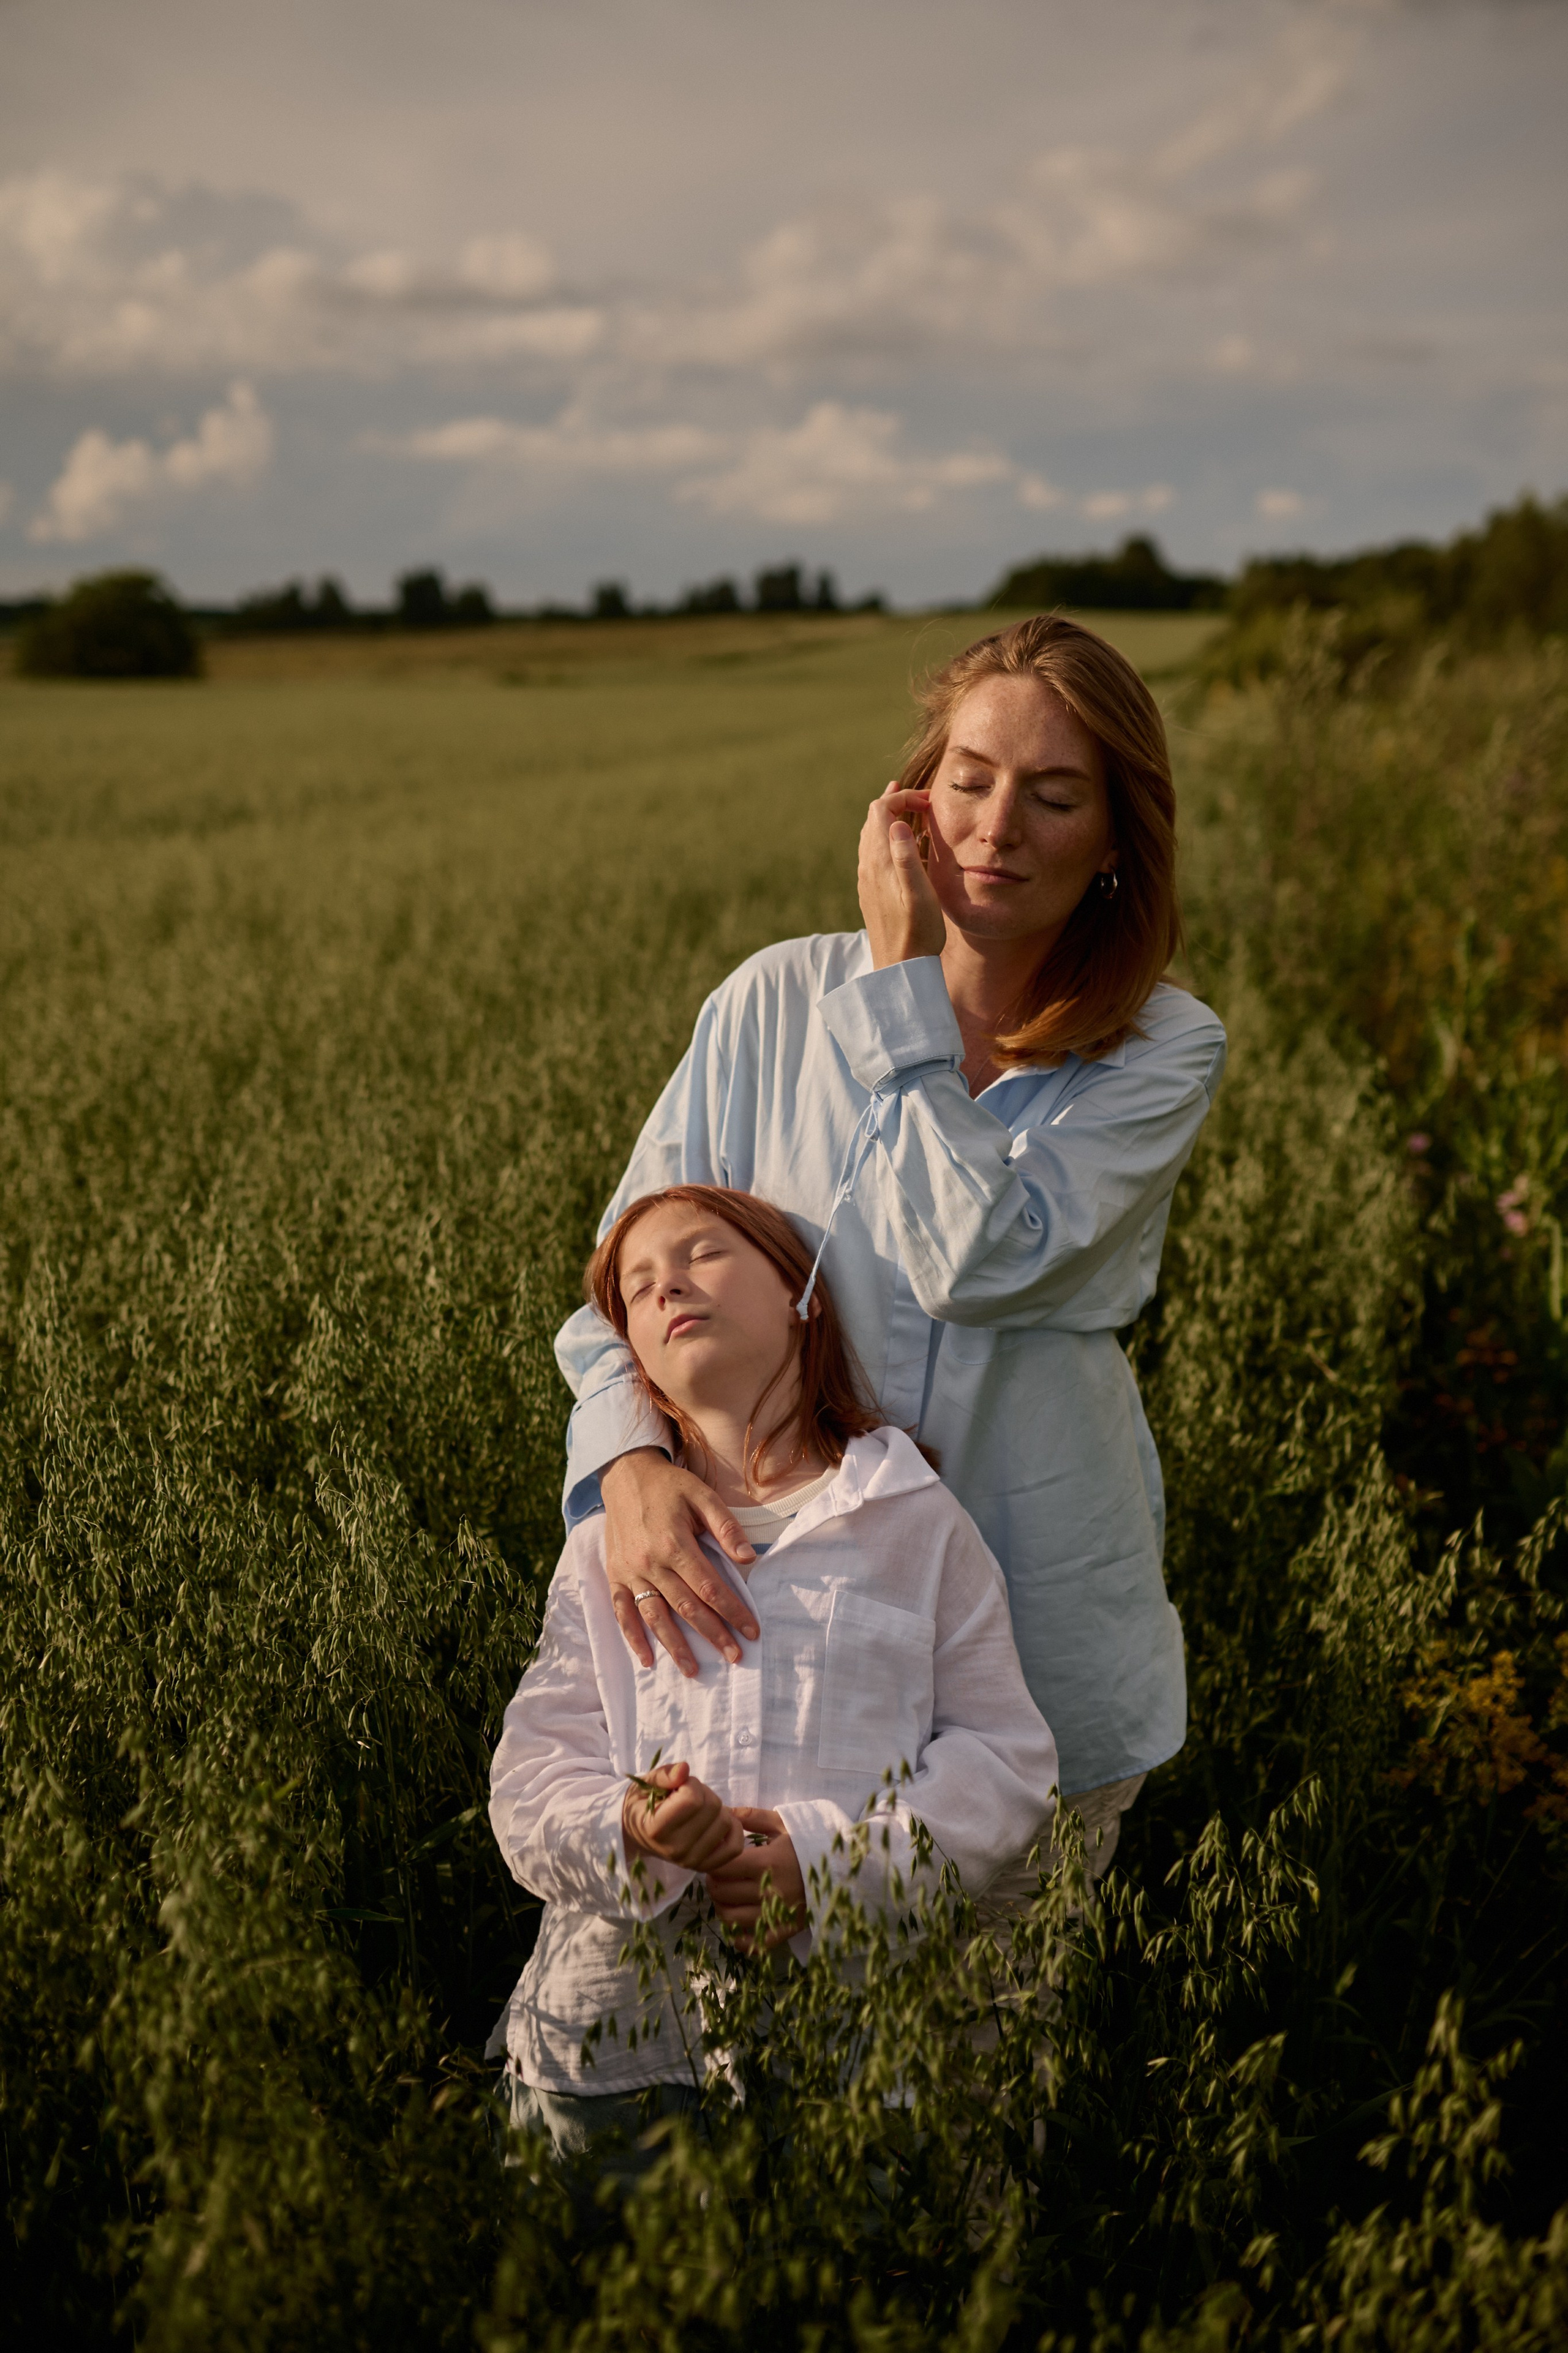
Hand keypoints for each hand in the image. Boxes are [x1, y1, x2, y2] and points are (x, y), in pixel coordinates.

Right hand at [602, 1448, 758, 1676]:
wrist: (625, 1475)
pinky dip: (632, 1637)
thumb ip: (726, 1527)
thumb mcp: (702, 1495)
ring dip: (674, 1646)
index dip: (732, 1611)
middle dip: (712, 1635)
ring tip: (694, 1670)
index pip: (710, 1587)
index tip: (751, 1630)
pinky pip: (622, 1611)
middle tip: (734, 1657)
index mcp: (674, 1543)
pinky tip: (646, 1659)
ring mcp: (630, 1571)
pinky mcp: (615, 1575)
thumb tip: (750, 1558)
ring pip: (655, 1616)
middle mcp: (650, 1562)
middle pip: (686, 1607)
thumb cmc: (670, 1486)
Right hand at [622, 1760, 744, 1874]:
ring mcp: (692, 1860)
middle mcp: (675, 1849)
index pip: (692, 1799)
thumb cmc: (644, 1805)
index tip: (680, 1786)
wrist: (638, 1835)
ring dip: (717, 1809)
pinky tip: (717, 1821)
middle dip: (704, 1793)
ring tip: (699, 1809)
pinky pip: (735, 1847)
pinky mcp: (705, 1866)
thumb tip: (684, 1769)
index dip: (691, 1784)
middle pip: (712, 1807)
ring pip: (726, 1822)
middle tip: (689, 1796)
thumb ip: (664, 1775)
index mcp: (656, 1828)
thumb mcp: (646, 1784)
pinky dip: (733, 1830)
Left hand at [705, 1808, 806, 1951]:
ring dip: (722, 1907)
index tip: (713, 1858)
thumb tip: (724, 1812)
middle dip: (714, 1883)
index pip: (722, 1868)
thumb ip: (752, 1816)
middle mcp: (770, 1891)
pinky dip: (740, 1937)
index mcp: (767, 1862)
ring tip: (727, 1897)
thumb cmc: (810, 1843)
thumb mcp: (783, 1825)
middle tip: (718, 1876)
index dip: (711, 1863)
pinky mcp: (785, 1932)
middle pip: (722, 1893)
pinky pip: (753, 1944)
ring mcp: (777, 1915)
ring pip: (731, 1919)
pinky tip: (739, 1923)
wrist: (842, 1869)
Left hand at [858, 780, 946, 968]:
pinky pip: (872, 855)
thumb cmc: (917, 932)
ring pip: (870, 837)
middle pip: (872, 820)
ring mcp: (866, 881)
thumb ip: (906, 856)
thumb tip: (895, 823)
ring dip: (887, 820)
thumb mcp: (919, 893)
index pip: (881, 811)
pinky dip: (885, 839)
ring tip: (904, 811)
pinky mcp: (870, 893)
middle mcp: (867, 868)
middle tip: (915, 796)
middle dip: (893, 802)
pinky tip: (898, 848)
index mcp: (879, 862)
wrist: (900, 969)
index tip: (928, 802)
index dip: (902, 798)